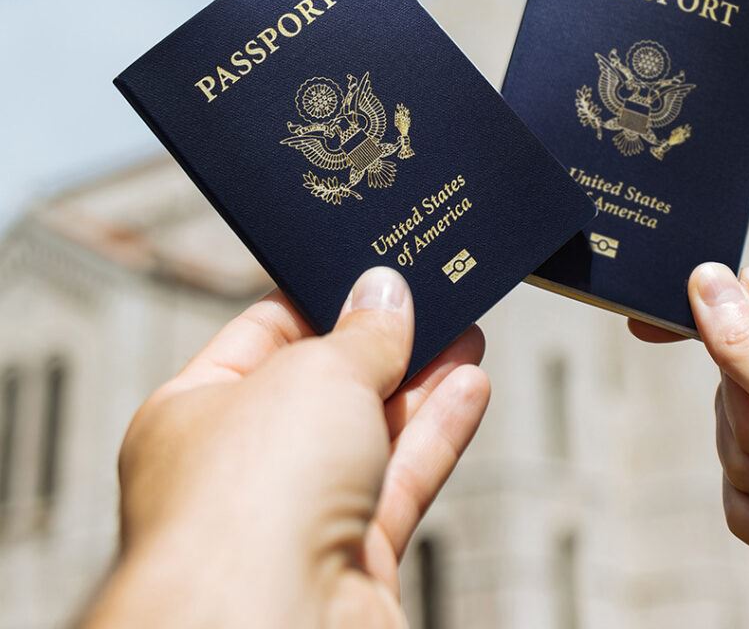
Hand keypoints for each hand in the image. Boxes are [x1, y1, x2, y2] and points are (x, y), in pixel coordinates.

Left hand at [85, 267, 489, 628]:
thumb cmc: (247, 503)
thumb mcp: (316, 373)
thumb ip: (362, 333)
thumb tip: (385, 293)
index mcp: (194, 412)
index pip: (263, 335)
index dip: (320, 299)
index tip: (370, 273)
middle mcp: (241, 467)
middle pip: (325, 385)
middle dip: (383, 341)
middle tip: (432, 297)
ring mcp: (297, 516)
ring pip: (371, 432)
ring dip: (422, 383)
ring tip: (464, 333)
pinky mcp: (352, 558)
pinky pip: (401, 478)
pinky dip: (438, 433)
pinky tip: (470, 388)